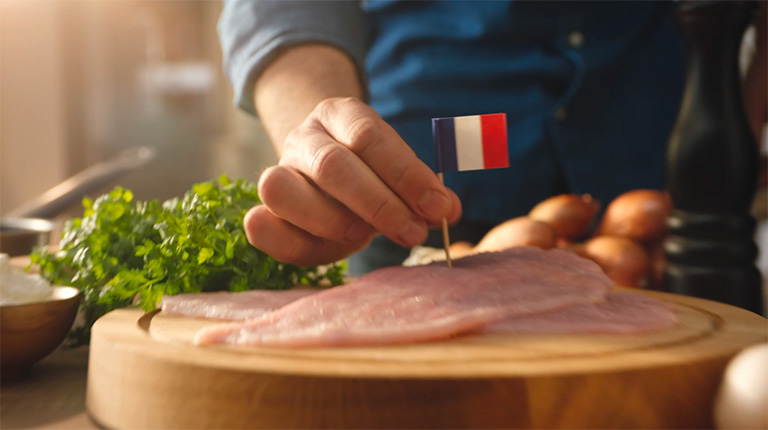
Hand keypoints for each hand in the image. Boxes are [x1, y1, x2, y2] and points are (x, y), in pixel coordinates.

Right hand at [244, 97, 461, 265]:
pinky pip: (258, 225)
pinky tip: (324, 248)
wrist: (326, 172)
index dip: (406, 174)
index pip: (370, 136)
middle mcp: (303, 137)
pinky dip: (284, 242)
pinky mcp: (264, 210)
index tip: (439, 208)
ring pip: (280, 188)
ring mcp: (276, 170)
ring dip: (330, 220)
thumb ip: (424, 193)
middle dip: (378, 204)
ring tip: (365, 237)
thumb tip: (447, 212)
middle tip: (413, 232)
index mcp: (340, 115)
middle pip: (331, 164)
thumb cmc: (371, 176)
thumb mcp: (399, 175)